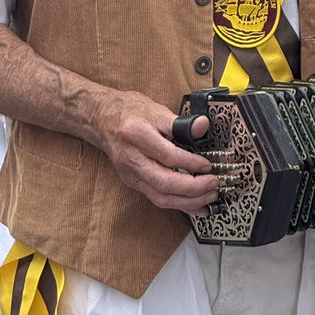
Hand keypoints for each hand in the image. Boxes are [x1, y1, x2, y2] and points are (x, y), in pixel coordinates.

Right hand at [90, 88, 220, 211]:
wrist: (101, 119)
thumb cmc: (129, 111)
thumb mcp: (155, 108)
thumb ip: (180, 121)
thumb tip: (203, 126)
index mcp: (136, 135)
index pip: (167, 156)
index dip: (190, 163)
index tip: (208, 165)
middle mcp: (131, 159)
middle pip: (164, 183)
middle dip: (193, 189)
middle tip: (214, 184)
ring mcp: (131, 174)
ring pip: (160, 197)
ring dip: (188, 202)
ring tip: (210, 197)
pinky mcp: (134, 183)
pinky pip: (157, 198)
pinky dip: (179, 204)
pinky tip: (196, 206)